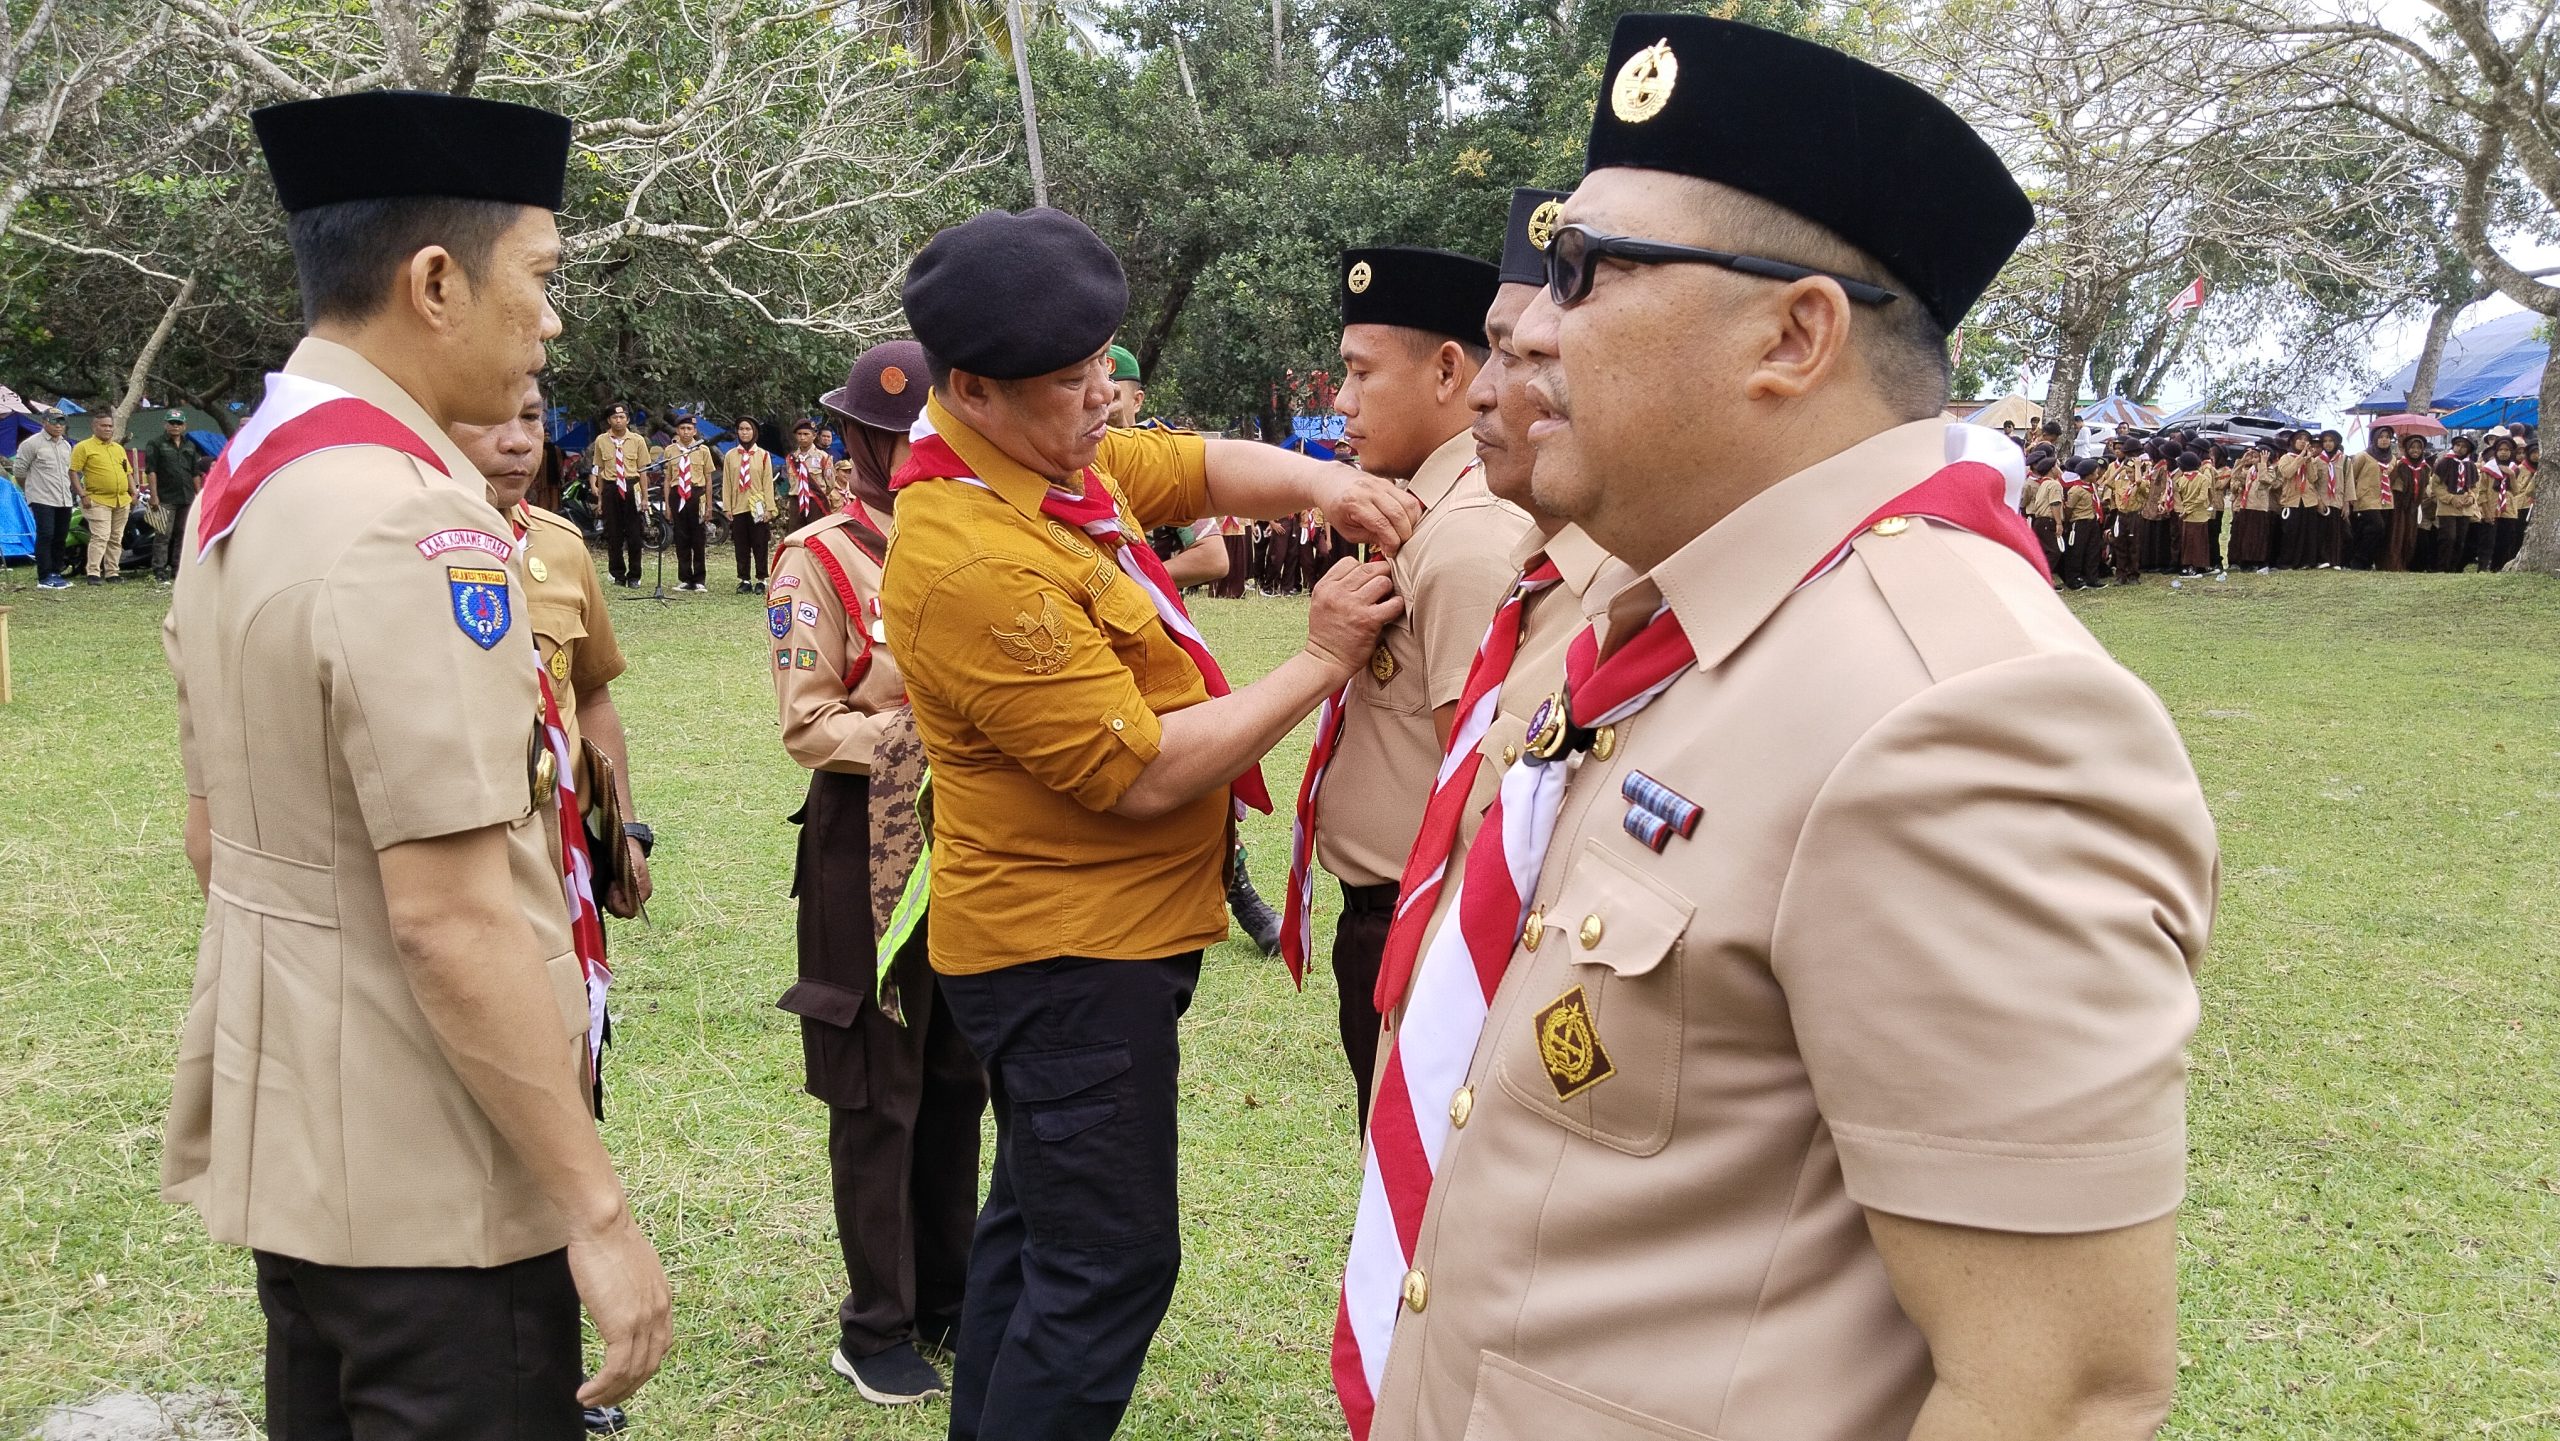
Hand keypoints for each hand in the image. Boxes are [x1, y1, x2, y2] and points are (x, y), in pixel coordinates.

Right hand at [566, 1206, 671, 1407]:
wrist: (603, 1224)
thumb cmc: (608, 1238)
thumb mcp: (631, 1268)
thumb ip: (632, 1288)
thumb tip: (620, 1296)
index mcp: (663, 1299)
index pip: (661, 1345)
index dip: (643, 1367)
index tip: (624, 1378)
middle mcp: (660, 1312)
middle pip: (650, 1365)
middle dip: (628, 1388)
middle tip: (606, 1399)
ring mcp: (644, 1320)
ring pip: (633, 1373)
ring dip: (611, 1393)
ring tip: (590, 1401)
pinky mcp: (623, 1325)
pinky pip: (616, 1370)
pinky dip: (602, 1387)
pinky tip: (586, 1393)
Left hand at [604, 838, 650, 918]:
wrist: (626, 845)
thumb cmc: (631, 854)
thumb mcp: (634, 866)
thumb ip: (634, 885)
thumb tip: (634, 902)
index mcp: (643, 893)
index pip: (630, 911)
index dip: (620, 903)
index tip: (615, 888)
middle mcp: (636, 898)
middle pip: (622, 912)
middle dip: (613, 901)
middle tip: (612, 884)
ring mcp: (627, 896)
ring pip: (615, 908)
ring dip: (609, 898)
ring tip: (611, 883)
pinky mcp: (619, 894)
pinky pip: (611, 903)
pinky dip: (606, 896)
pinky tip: (608, 884)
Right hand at [1304, 557, 1401, 674]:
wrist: (1326, 661)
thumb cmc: (1327, 633)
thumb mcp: (1322, 603)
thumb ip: (1338, 586)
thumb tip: (1365, 570)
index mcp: (1325, 587)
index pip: (1350, 562)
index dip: (1363, 569)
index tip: (1368, 580)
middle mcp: (1337, 593)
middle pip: (1368, 568)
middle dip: (1380, 575)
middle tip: (1384, 587)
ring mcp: (1353, 606)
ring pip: (1382, 581)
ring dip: (1389, 589)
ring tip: (1386, 599)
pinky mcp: (1368, 621)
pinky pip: (1393, 603)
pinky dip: (1397, 605)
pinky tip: (1393, 610)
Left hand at [1316, 472, 1422, 557]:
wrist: (1330, 482)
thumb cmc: (1336, 507)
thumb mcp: (1346, 530)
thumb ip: (1370, 538)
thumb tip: (1391, 547)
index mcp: (1354, 502)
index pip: (1382, 524)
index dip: (1391, 542)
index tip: (1392, 552)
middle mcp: (1370, 490)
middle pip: (1398, 514)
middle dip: (1403, 535)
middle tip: (1400, 546)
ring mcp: (1381, 484)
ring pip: (1409, 504)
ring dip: (1411, 524)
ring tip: (1403, 535)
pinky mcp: (1389, 483)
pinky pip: (1408, 498)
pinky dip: (1412, 513)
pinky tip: (1405, 524)